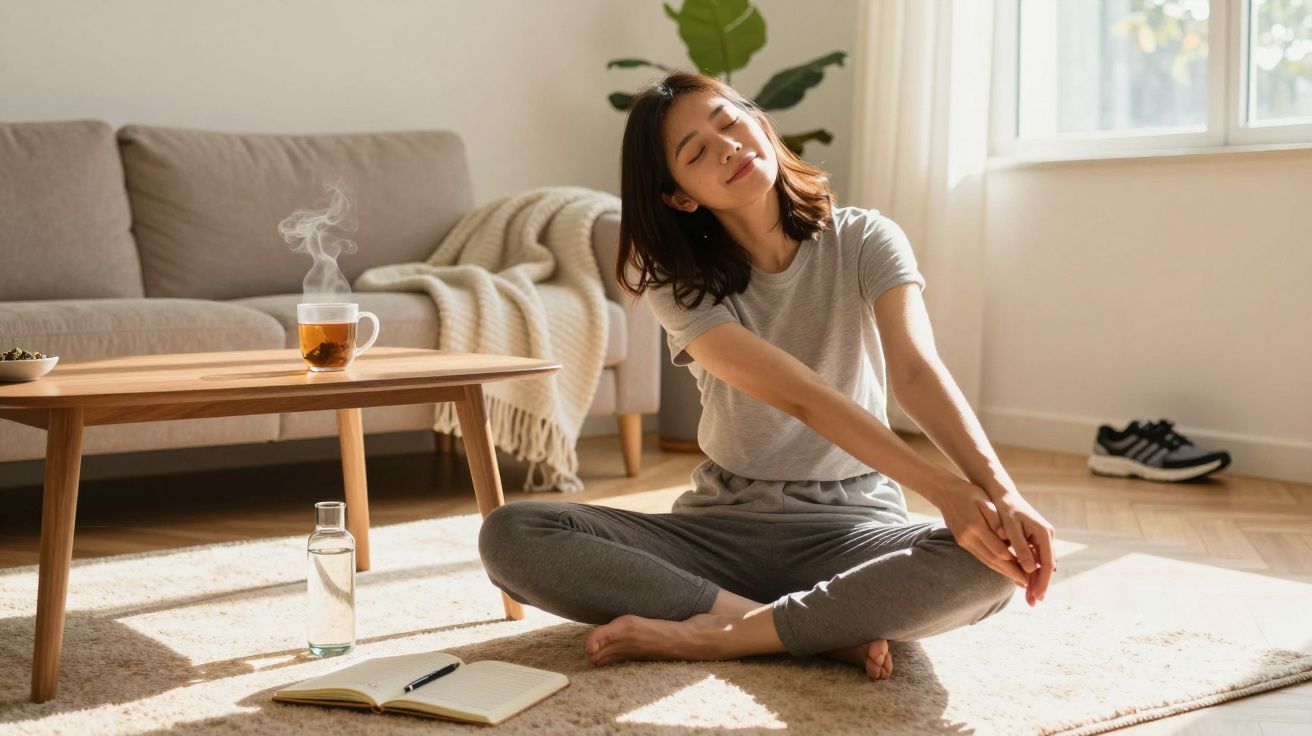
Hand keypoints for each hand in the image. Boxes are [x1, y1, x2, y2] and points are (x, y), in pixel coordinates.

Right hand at [933, 479, 1030, 590]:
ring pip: (986, 561)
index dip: (1014, 563)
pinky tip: (1004, 568)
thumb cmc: (968, 493)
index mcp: (976, 526)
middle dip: (1011, 573)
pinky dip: (994, 565)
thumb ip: (995, 519)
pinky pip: (980, 557)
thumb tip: (1006, 536)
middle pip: (993, 560)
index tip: (1028, 570)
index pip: (998, 550)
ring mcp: (964, 541)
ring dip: (1003, 572)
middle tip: (1026, 583)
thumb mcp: (984, 500)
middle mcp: (968, 538)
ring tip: (1018, 580)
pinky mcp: (962, 543)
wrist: (945, 493)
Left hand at [982, 484, 1056, 606]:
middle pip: (1046, 567)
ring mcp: (1042, 538)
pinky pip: (1035, 559)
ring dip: (1035, 581)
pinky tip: (1025, 583)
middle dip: (1040, 585)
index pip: (1047, 564)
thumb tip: (1030, 569)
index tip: (1037, 597)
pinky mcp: (1035, 539)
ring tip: (1029, 598)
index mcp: (1044, 533)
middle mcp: (1047, 536)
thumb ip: (1020, 548)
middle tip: (1033, 603)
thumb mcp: (1011, 528)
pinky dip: (1030, 571)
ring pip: (1041, 565)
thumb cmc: (1005, 509)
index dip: (1042, 582)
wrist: (1003, 494)